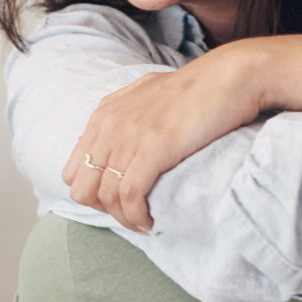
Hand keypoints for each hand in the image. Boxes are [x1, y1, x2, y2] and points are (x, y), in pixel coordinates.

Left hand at [62, 43, 270, 230]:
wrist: (229, 77)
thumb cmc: (196, 88)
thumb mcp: (146, 94)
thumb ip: (123, 115)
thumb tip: (110, 141)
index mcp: (103, 115)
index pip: (73, 172)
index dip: (93, 194)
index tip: (119, 201)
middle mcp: (109, 126)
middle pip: (82, 190)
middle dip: (104, 210)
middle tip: (131, 215)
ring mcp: (129, 137)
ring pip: (107, 198)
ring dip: (125, 219)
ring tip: (145, 223)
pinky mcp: (153, 149)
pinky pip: (130, 196)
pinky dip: (137, 216)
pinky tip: (151, 221)